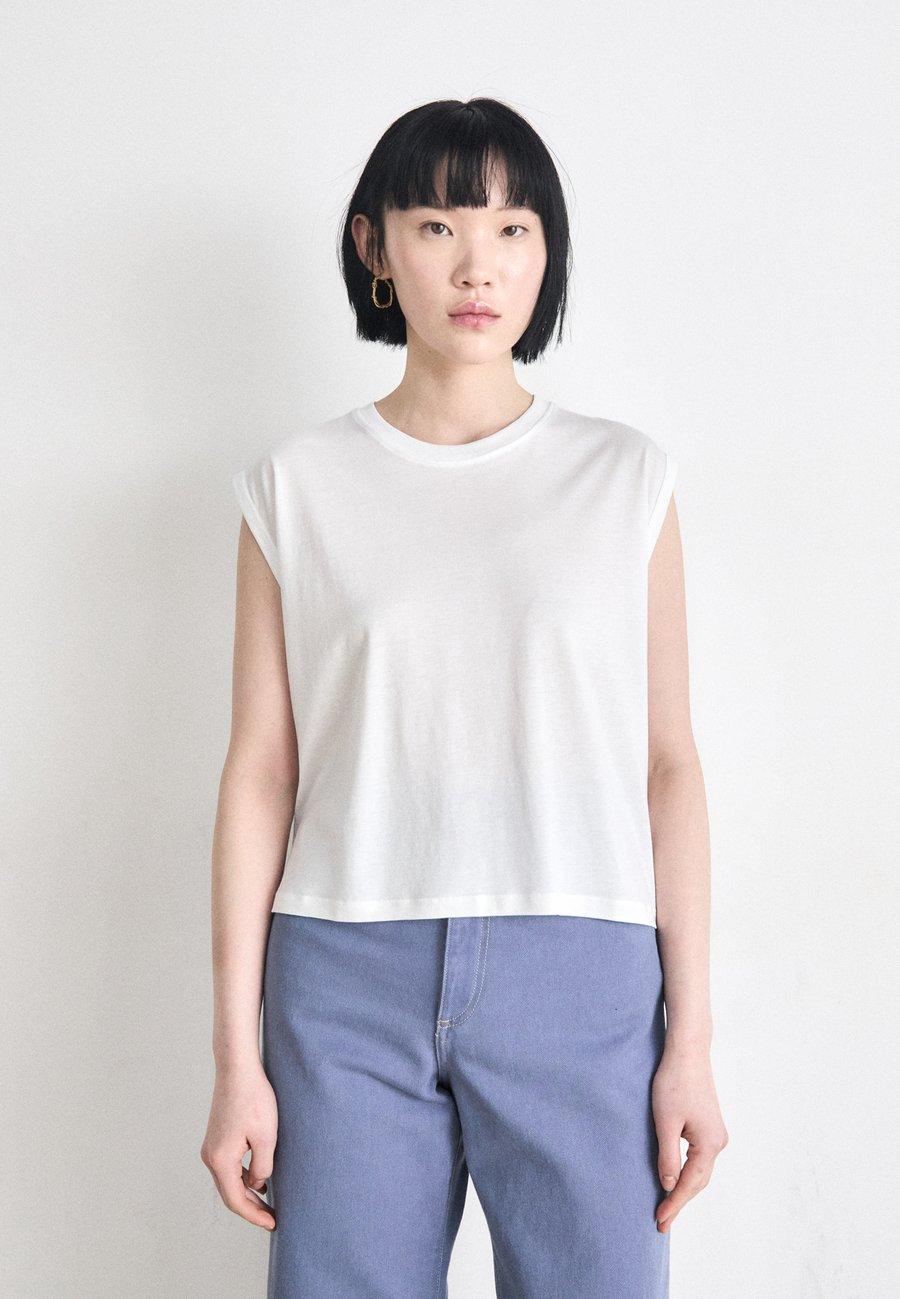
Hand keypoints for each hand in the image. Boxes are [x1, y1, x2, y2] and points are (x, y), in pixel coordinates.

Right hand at [200, 1060, 277, 1231]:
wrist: (237, 1069)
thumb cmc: (254, 1099)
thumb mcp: (266, 1137)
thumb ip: (262, 1168)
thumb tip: (258, 1185)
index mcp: (220, 1160)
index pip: (236, 1200)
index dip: (254, 1216)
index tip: (274, 1224)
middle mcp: (210, 1157)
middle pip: (230, 1193)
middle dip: (251, 1209)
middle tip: (273, 1218)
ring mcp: (211, 1147)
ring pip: (229, 1180)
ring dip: (248, 1193)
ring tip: (269, 1204)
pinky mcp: (217, 1138)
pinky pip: (230, 1167)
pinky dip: (243, 1178)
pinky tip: (259, 1180)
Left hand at [652, 1039, 727, 1232]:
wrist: (688, 1051)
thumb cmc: (674, 1083)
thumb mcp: (665, 1121)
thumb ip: (667, 1155)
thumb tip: (668, 1185)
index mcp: (709, 1144)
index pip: (689, 1184)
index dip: (673, 1203)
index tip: (659, 1221)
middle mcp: (718, 1142)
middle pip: (698, 1181)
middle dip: (679, 1201)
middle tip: (661, 1222)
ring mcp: (715, 1133)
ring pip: (699, 1170)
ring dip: (683, 1188)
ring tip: (666, 1206)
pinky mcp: (709, 1125)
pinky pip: (698, 1158)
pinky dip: (687, 1172)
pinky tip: (674, 1178)